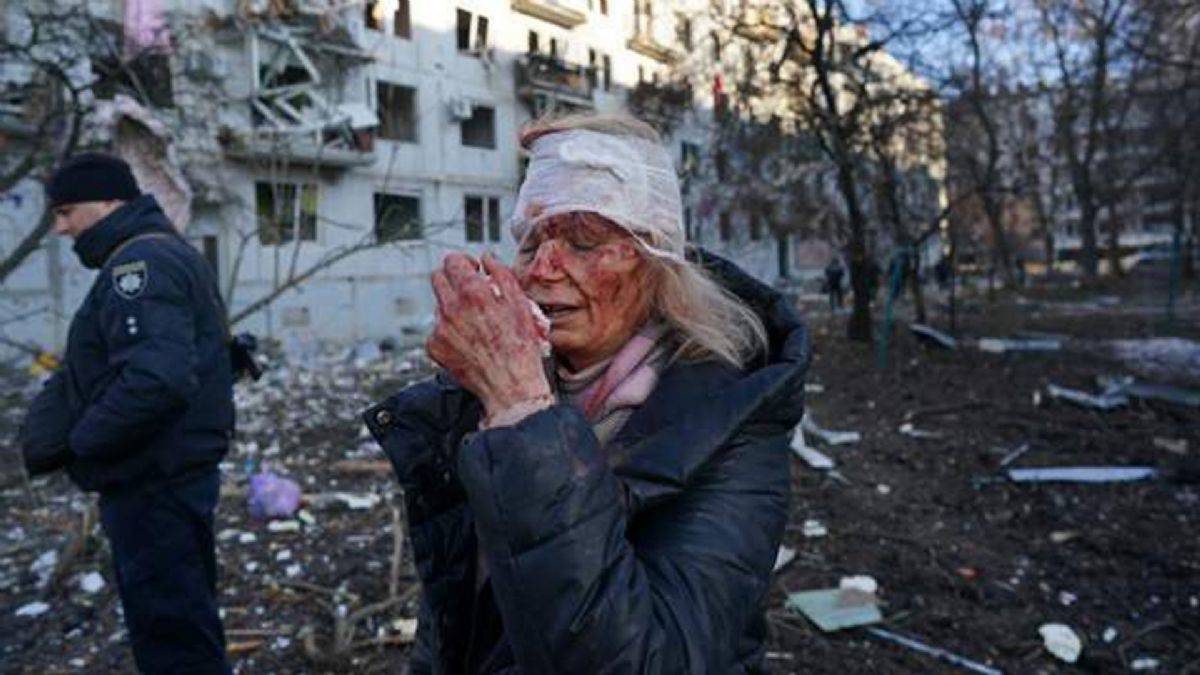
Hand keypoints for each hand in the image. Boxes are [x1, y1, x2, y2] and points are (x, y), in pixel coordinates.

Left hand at [427, 253, 550, 418]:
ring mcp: (440, 329)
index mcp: (473, 293)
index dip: (464, 261)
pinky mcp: (435, 347)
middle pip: (437, 277)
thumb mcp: (520, 304)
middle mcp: (451, 308)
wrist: (510, 387)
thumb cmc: (521, 347)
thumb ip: (502, 274)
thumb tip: (487, 257)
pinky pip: (437, 329)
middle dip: (453, 279)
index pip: (452, 260)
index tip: (473, 270)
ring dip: (452, 306)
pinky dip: (450, 331)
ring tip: (475, 323)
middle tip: (469, 291)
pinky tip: (469, 341)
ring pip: (438, 304)